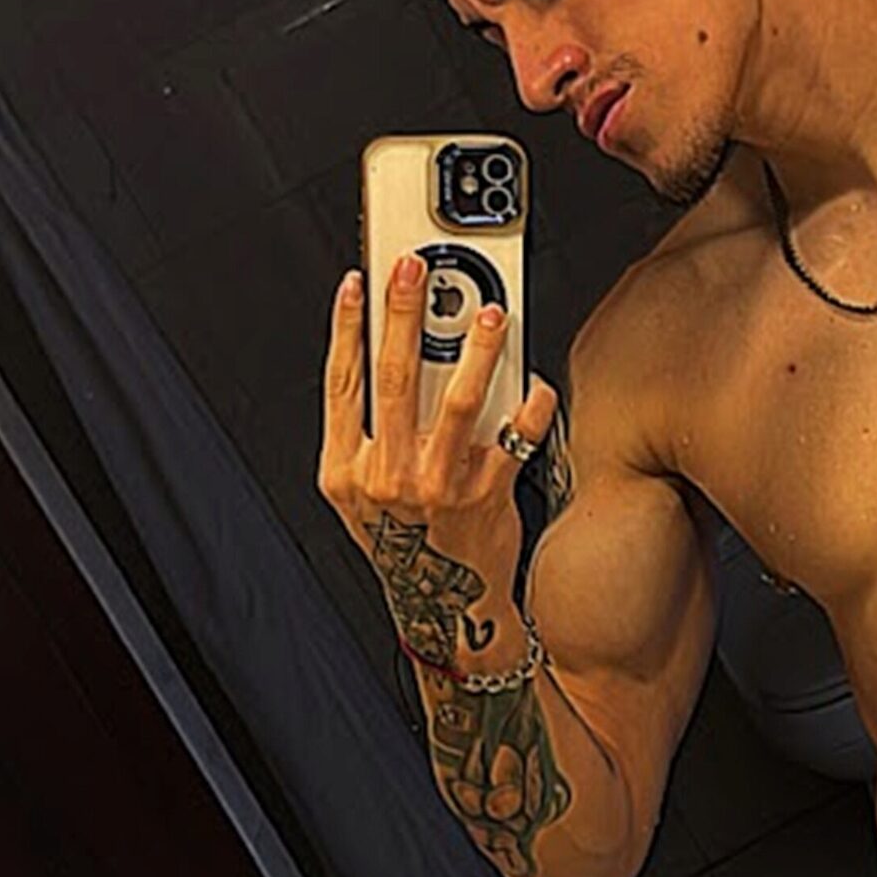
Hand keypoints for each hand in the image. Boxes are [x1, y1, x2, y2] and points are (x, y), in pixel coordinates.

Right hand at [318, 255, 556, 667]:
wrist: (447, 608)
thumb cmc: (408, 543)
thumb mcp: (364, 496)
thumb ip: (371, 436)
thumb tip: (399, 357)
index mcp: (345, 471)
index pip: (340, 384)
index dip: (347, 328)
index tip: (359, 283)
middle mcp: (386, 476)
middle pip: (392, 376)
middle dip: (403, 312)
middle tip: (416, 267)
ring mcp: (437, 486)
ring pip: (455, 398)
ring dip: (475, 348)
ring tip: (491, 312)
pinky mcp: (486, 496)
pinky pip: (514, 435)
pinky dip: (529, 401)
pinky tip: (535, 381)